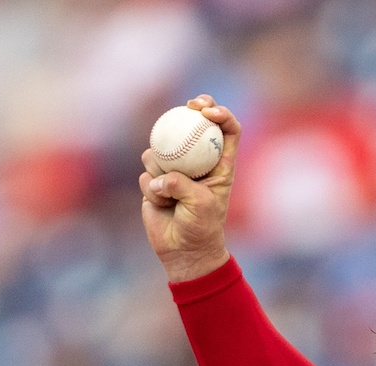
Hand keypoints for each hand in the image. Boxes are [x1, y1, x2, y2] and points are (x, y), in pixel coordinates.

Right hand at [139, 95, 238, 281]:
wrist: (183, 250)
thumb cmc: (201, 227)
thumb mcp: (200, 205)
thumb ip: (181, 185)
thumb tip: (160, 178)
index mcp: (221, 164)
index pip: (228, 130)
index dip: (221, 114)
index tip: (209, 111)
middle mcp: (198, 162)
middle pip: (195, 125)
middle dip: (192, 109)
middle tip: (188, 106)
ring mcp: (175, 168)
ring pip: (162, 150)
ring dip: (162, 167)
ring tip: (170, 194)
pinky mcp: (155, 180)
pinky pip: (147, 173)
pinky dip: (151, 187)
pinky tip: (160, 203)